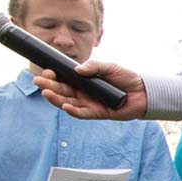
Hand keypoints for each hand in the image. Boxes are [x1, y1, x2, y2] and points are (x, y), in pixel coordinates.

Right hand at [33, 62, 147, 120]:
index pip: (63, 80)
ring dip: (56, 98)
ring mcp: (88, 103)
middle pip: (61, 91)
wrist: (143, 91)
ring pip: (67, 102)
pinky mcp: (96, 113)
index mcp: (82, 81)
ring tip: (47, 93)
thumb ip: (94, 66)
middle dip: (49, 86)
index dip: (53, 77)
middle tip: (39, 82)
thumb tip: (78, 69)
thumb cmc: (125, 78)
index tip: (47, 72)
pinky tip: (65, 105)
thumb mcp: (109, 67)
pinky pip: (81, 113)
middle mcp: (82, 93)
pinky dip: (72, 110)